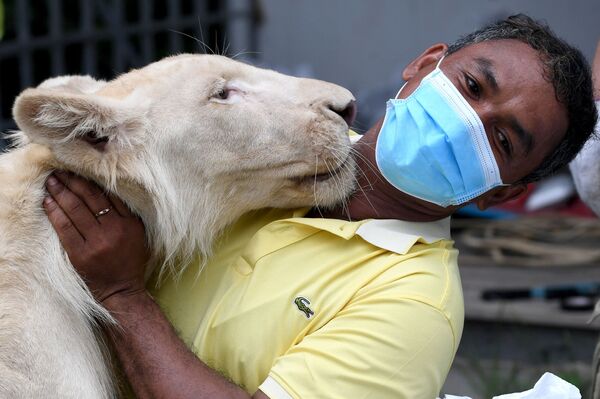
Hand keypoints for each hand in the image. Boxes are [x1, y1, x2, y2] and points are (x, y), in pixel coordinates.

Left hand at [43, 171, 149, 303]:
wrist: (122, 290)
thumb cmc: (130, 261)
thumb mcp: (137, 234)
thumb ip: (126, 214)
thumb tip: (105, 189)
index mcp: (130, 223)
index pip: (108, 195)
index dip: (91, 181)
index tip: (79, 170)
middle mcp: (115, 230)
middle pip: (90, 199)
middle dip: (73, 182)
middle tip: (60, 171)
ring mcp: (97, 243)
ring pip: (76, 210)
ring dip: (61, 193)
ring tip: (51, 181)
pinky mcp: (81, 254)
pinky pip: (65, 228)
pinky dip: (55, 212)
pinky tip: (48, 202)